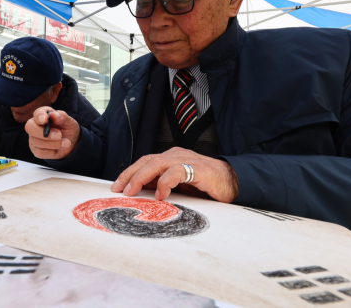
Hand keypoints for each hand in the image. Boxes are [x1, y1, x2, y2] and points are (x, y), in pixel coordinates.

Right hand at [25, 107, 80, 159]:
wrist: (71, 143)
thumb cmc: (67, 129)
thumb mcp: (69, 122)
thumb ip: (62, 117)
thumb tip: (53, 115)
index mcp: (43, 115)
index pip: (37, 113)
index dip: (40, 116)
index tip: (46, 120)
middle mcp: (35, 126)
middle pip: (30, 127)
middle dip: (43, 132)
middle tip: (59, 135)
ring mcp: (33, 138)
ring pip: (36, 141)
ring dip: (53, 143)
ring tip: (66, 143)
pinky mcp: (36, 150)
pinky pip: (39, 152)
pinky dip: (51, 151)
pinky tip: (58, 149)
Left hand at [110, 147, 238, 202]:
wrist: (234, 182)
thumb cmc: (206, 186)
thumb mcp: (179, 186)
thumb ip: (162, 186)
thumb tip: (140, 195)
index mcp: (170, 158)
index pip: (144, 162)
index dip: (129, 173)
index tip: (116, 186)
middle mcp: (176, 155)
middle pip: (146, 161)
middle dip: (130, 175)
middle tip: (119, 190)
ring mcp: (186, 160)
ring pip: (157, 163)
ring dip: (141, 177)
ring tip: (132, 191)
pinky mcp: (197, 168)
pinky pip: (176, 171)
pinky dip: (165, 182)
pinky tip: (161, 195)